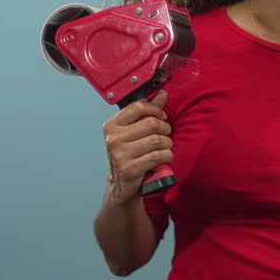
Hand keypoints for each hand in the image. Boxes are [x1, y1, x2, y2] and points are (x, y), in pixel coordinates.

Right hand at [102, 91, 173, 205]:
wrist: (123, 185)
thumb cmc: (130, 154)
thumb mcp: (134, 132)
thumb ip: (148, 112)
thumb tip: (162, 94)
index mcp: (112, 126)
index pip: (138, 107)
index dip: (155, 110)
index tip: (161, 116)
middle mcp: (113, 139)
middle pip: (151, 124)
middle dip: (165, 129)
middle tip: (165, 135)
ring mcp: (120, 154)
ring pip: (157, 140)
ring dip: (167, 144)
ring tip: (165, 147)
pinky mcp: (130, 169)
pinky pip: (158, 156)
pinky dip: (167, 156)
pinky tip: (165, 157)